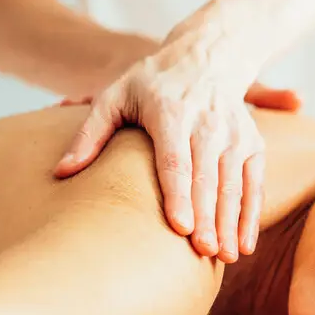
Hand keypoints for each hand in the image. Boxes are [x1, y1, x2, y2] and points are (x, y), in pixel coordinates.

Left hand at [53, 45, 288, 261]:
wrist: (208, 57)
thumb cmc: (152, 82)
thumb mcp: (115, 96)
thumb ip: (89, 134)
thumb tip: (62, 172)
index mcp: (171, 112)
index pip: (176, 159)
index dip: (179, 194)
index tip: (181, 227)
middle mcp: (208, 124)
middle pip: (207, 177)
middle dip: (208, 217)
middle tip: (202, 252)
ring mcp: (234, 134)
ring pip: (233, 184)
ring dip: (230, 222)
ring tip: (223, 257)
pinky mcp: (252, 143)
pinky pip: (253, 184)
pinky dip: (251, 215)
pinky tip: (244, 244)